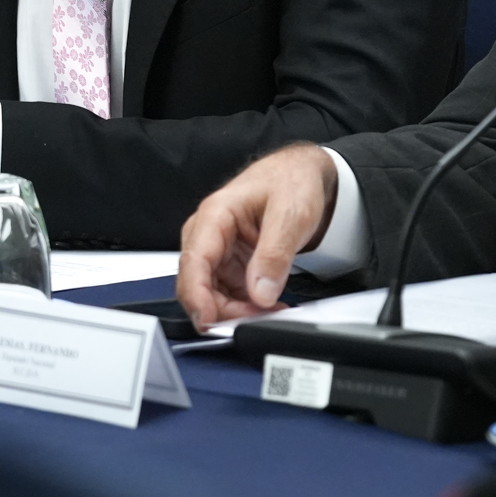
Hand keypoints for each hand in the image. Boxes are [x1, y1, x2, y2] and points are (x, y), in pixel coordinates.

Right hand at [176, 144, 336, 327]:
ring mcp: (218, 252)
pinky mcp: (230, 264)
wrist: (302, 174)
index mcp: (215, 215)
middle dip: (224, 310)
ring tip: (270, 312)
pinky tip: (267, 307)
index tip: (210, 321)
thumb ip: (274, 255)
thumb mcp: (291, 215)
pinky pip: (227, 294)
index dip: (197, 297)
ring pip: (211, 295)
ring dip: (236, 312)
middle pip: (198, 285)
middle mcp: (208, 234)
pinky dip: (245, 307)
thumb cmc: (291, 182)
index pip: (193, 262)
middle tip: (259, 318)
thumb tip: (260, 294)